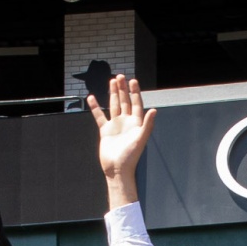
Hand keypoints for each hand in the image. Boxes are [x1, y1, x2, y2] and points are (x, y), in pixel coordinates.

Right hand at [87, 75, 155, 210]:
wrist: (117, 169)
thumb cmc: (131, 156)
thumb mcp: (141, 139)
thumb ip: (147, 124)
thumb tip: (154, 110)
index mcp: (136, 123)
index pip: (136, 103)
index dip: (135, 92)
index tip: (132, 81)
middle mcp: (126, 122)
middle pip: (125, 101)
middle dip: (123, 89)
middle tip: (120, 76)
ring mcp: (115, 126)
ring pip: (114, 106)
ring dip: (113, 94)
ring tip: (112, 81)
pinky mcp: (105, 131)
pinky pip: (99, 116)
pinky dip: (96, 107)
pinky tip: (92, 97)